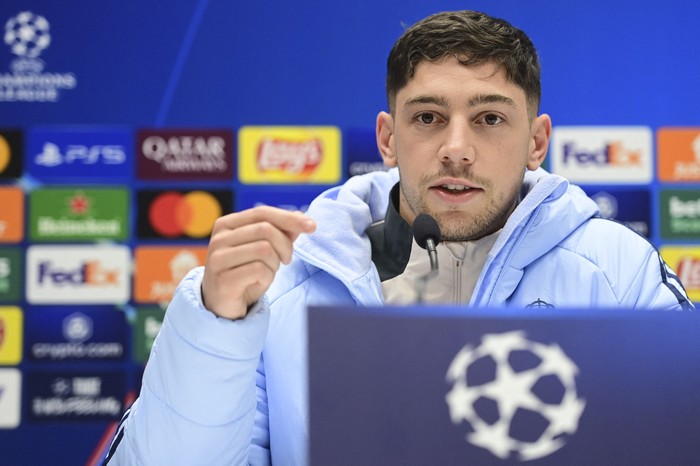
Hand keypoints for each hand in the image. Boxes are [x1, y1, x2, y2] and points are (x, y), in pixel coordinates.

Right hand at [201, 206, 316, 318]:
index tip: (312, 226)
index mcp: (226, 224)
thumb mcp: (264, 250)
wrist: (223, 305)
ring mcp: (218, 258)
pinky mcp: (223, 279)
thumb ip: (280, 232)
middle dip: (285, 246)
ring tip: (268, 272)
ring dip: (275, 264)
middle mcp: (219, 238)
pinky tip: (259, 282)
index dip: (290, 218)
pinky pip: (259, 270)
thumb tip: (300, 216)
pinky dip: (267, 277)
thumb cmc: (245, 274)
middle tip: (286, 260)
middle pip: (266, 230)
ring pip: (264, 250)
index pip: (263, 212)